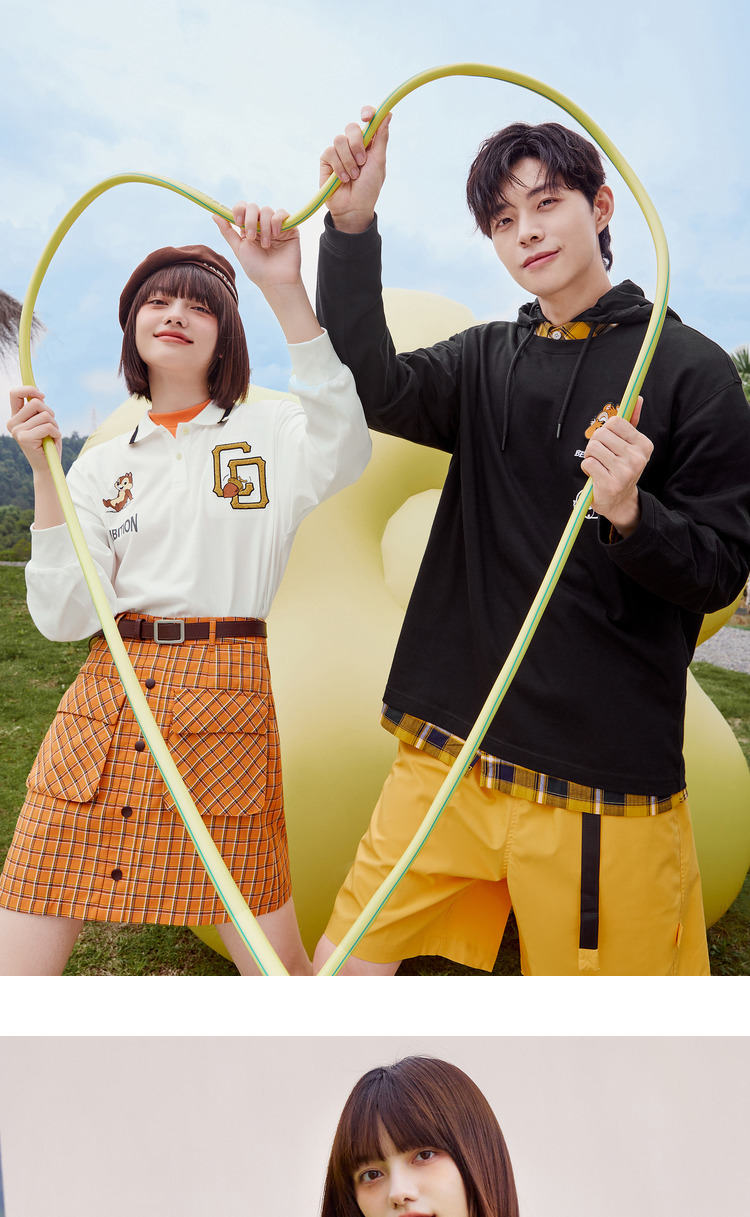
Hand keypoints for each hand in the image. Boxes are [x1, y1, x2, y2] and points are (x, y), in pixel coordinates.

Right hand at [7, 386, 61, 472]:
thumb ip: (39, 409)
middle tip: (51, 426)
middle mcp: (12, 423)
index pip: (14, 394)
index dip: (29, 389)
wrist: (48, 467)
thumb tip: (39, 395)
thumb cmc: (48, 444)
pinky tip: (52, 441)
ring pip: (45, 416)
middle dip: (50, 412)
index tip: (42, 396)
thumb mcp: (43, 422)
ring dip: (54, 425)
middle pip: (36, 403)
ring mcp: (17, 431)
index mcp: (15, 417)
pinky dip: (56, 433)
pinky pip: (48, 427)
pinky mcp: (24, 439)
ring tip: (51, 436)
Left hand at [214, 204, 301, 293]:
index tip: (238, 221)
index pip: (242, 208)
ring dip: (264, 227)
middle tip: (251, 237)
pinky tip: (276, 235)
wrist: (275, 280)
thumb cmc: (257, 269)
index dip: (239, 210)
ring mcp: (276, 225)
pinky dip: (277, 221)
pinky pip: (282, 213)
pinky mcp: (290, 227)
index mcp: (249, 228)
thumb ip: (227, 231)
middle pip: (253, 207)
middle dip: (250, 220)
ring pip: (267, 210)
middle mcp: (262, 224)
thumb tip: (214, 215)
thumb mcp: (239, 249)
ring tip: (266, 245)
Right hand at [320, 105, 390, 232]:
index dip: (367, 113)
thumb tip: (387, 113)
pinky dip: (339, 166)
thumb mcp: (379, 162)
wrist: (354, 208)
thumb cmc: (369, 188)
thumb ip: (381, 137)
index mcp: (368, 143)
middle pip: (351, 127)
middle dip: (357, 144)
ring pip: (339, 140)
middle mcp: (353, 145)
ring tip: (353, 176)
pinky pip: (330, 152)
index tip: (367, 117)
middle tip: (362, 162)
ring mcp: (339, 152)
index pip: (366, 120)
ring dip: (349, 160)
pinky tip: (343, 179)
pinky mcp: (327, 160)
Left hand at [580, 397, 652, 536]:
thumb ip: (632, 421)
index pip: (616, 422)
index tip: (609, 441)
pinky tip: (596, 475)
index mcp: (644, 445)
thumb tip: (636, 398)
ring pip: (593, 448)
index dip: (606, 430)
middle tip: (602, 456)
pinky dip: (587, 467)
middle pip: (601, 434)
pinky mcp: (610, 484)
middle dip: (596, 443)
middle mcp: (637, 458)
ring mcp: (625, 472)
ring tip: (599, 465)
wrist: (620, 500)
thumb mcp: (630, 445)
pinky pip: (588, 463)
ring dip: (590, 456)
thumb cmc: (621, 467)